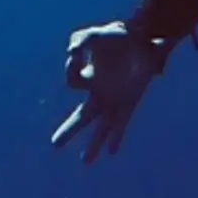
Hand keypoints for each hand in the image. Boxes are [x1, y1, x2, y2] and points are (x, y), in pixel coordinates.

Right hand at [51, 21, 167, 163]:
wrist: (143, 38)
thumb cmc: (117, 36)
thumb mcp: (93, 35)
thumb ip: (79, 41)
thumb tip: (71, 54)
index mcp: (89, 77)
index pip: (72, 83)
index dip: (71, 71)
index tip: (76, 56)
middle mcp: (100, 93)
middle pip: (82, 118)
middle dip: (68, 131)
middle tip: (54, 145)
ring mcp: (115, 99)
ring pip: (102, 127)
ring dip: (93, 144)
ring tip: (85, 162)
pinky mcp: (131, 100)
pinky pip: (122, 122)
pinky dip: (117, 135)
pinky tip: (112, 150)